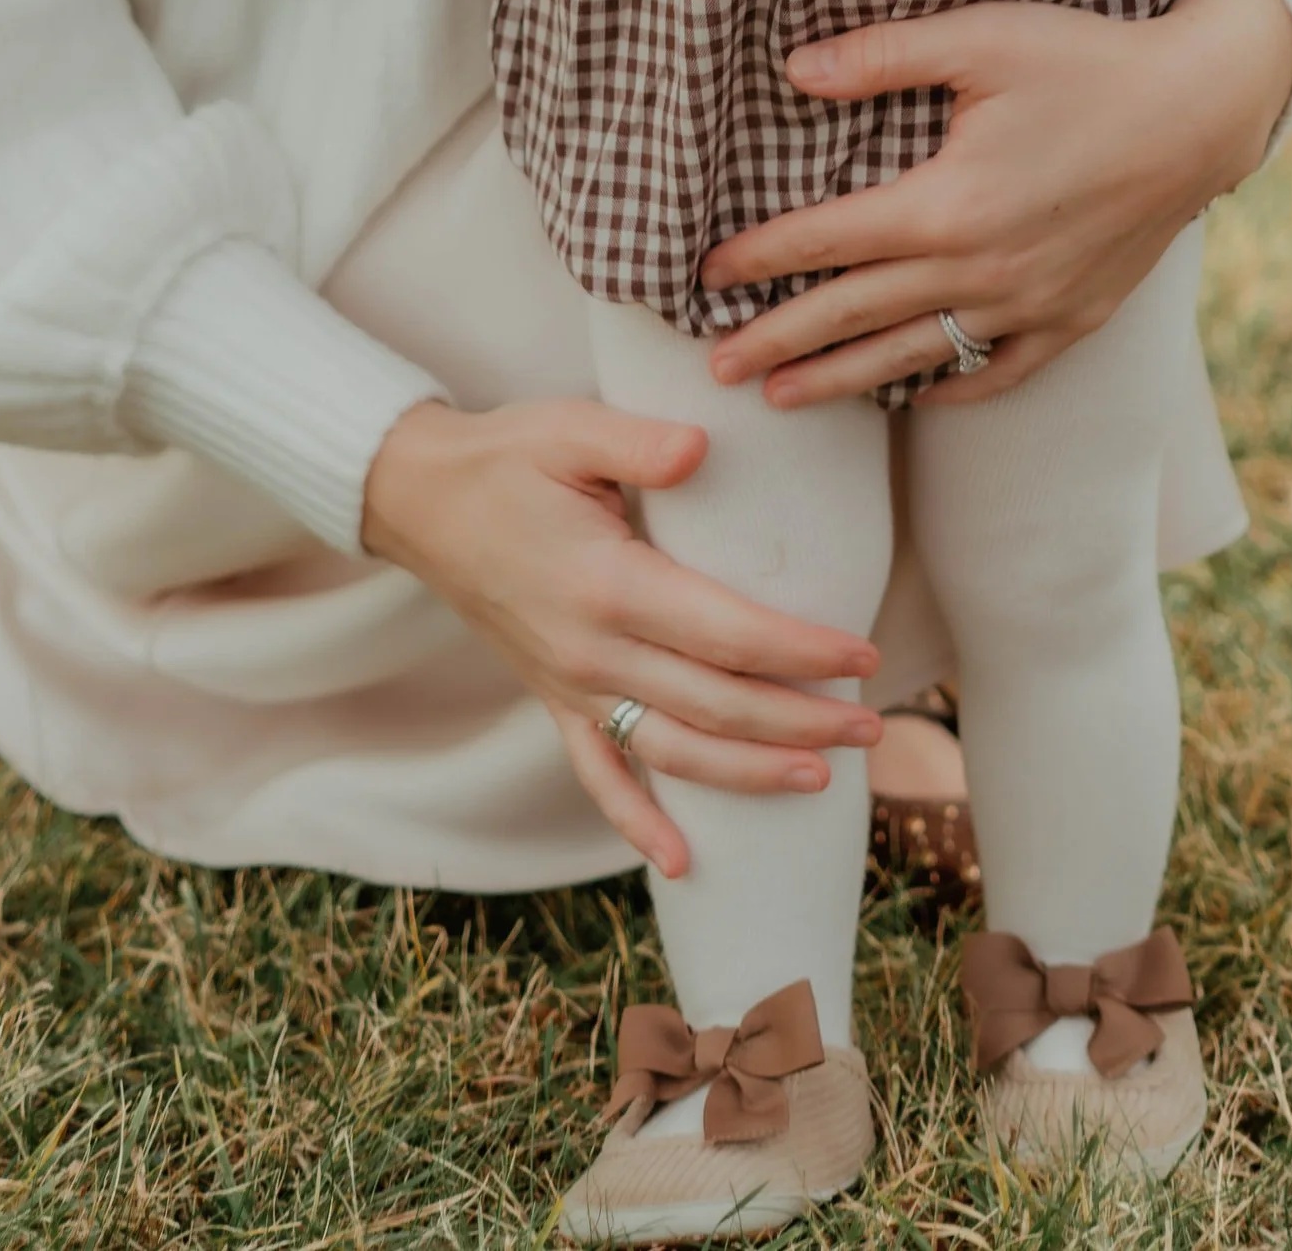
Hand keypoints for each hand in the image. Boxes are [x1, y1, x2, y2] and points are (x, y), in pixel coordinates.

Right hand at [358, 396, 881, 878]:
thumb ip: (637, 442)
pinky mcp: (553, 699)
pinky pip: (599, 775)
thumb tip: (702, 449)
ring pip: (674, 753)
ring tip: (822, 780)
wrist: (418, 501)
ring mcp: (571, 686)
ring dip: (750, 775)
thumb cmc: (504, 458)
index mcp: (607, 585)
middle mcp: (592, 652)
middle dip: (802, 723)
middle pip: (717, 706)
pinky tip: (683, 861)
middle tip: (873, 727)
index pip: (727, 635)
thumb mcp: (567, 430)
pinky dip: (637, 822)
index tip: (863, 655)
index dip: (800, 651)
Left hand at [695, 0, 1291, 409]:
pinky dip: (951, 385)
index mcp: (947, 205)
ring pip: (916, 355)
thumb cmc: (1088, 60)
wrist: (1204, 108)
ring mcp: (1031, 305)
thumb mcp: (981, 37)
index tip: (704, 276)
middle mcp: (981, 270)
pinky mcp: (1076, 318)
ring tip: (784, 399)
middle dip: (779, 342)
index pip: (827, 241)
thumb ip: (882, 55)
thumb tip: (795, 69)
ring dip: (843, 380)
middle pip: (855, 315)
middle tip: (714, 369)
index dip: (759, 258)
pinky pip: (1000, 372)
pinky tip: (914, 395)